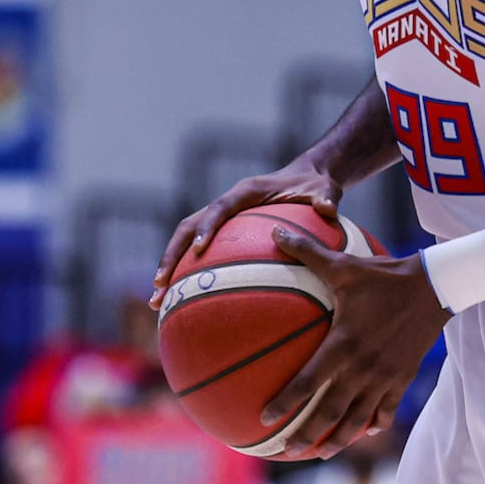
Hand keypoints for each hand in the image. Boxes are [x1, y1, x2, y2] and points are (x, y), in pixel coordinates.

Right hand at [151, 162, 348, 305]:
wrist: (307, 179)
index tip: (200, 250)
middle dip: (171, 255)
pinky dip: (189, 275)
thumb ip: (325, 198)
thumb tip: (327, 209)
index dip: (207, 227)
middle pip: (187, 227)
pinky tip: (184, 304)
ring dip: (170, 267)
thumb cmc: (315, 188)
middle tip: (160, 285)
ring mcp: (221, 219)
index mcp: (245, 192)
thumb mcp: (325, 191)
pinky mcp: (223, 233)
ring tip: (157, 301)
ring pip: (185, 241)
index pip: (219, 208)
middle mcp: (227, 204)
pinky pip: (200, 254)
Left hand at [258, 224, 448, 458]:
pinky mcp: (402, 378)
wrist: (435, 287)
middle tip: (285, 452)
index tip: (265, 419)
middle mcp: (362, 368)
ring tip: (320, 454)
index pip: (307, 382)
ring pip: (358, 419)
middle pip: (329, 413)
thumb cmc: (384, 275)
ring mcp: (384, 377)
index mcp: (343, 345)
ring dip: (338, 440)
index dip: (285, 403)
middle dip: (306, 436)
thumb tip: (276, 231)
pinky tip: (366, 433)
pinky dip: (374, 424)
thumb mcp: (344, 263)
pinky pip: (387, 409)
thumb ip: (307, 252)